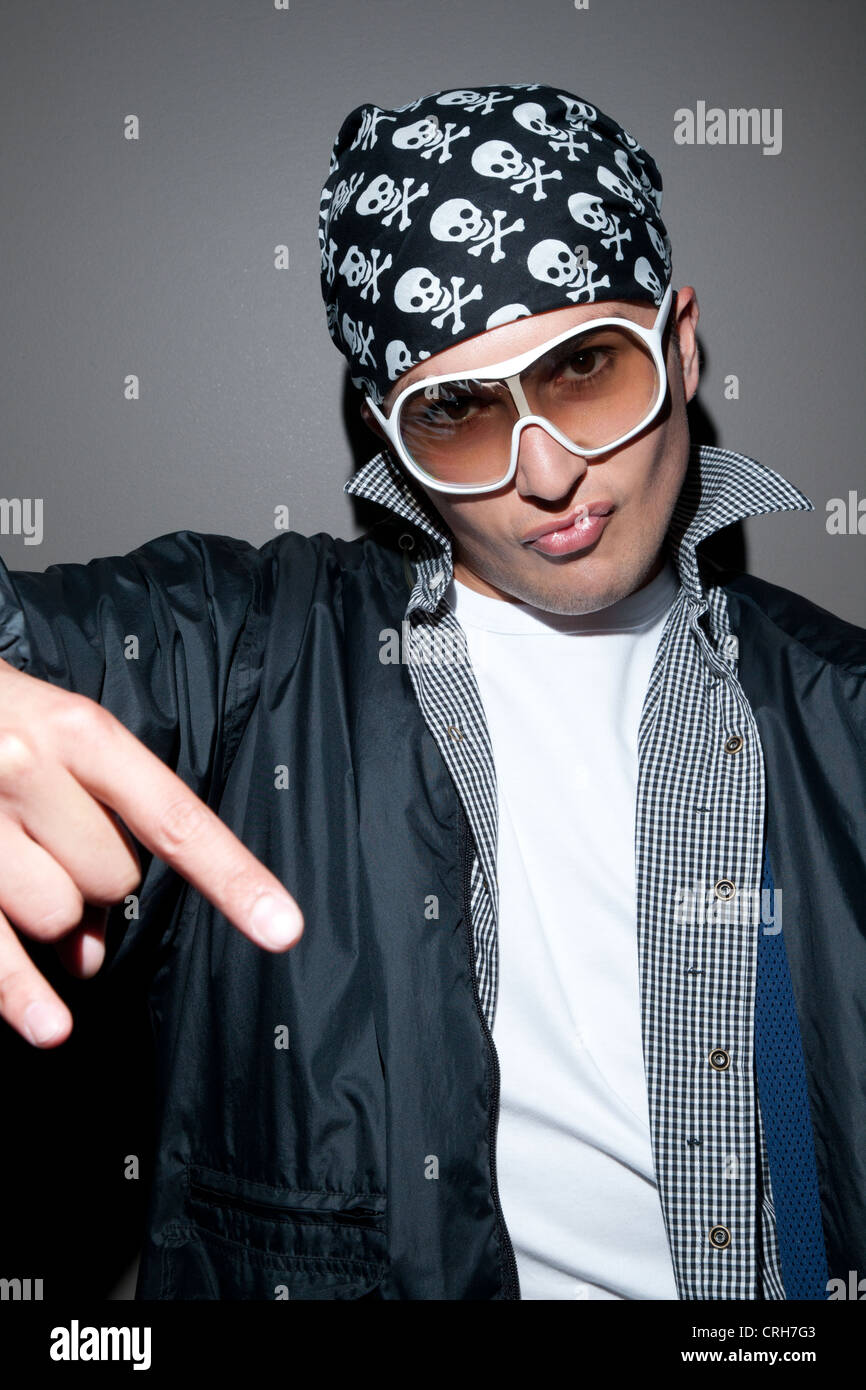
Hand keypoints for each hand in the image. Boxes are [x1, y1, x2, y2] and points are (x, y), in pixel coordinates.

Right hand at [0, 658, 303, 1048]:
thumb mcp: (53, 732)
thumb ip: (95, 818)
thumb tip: (88, 947)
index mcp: (80, 730)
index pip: (176, 819)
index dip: (235, 878)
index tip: (282, 928)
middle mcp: (29, 767)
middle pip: (115, 879)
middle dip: (99, 882)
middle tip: (56, 845)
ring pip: (58, 917)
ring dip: (52, 919)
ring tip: (18, 872)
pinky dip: (21, 993)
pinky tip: (49, 1025)